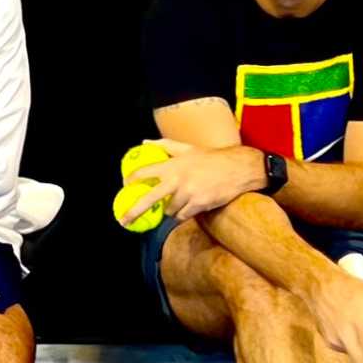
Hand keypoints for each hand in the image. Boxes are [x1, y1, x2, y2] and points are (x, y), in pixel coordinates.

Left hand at [120, 139, 266, 223]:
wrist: (239, 168)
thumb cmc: (212, 158)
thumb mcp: (188, 148)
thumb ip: (165, 145)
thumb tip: (144, 142)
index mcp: (173, 164)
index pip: (144, 172)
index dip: (131, 179)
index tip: (124, 186)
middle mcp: (178, 179)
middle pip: (149, 199)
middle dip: (134, 211)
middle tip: (123, 220)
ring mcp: (188, 193)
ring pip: (169, 210)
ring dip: (170, 209)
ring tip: (180, 201)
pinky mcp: (199, 204)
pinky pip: (183, 215)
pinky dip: (183, 214)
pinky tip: (189, 207)